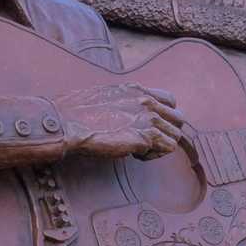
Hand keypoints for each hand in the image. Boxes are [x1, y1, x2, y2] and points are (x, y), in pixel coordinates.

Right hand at [61, 82, 190, 159]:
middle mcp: (147, 101)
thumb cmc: (76, 114)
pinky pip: (166, 148)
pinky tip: (136, 155)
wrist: (67, 123)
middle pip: (178, 119)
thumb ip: (123, 102)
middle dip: (166, 133)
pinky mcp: (145, 136)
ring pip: (175, 136)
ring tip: (139, 150)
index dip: (164, 116)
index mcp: (137, 90)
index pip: (170, 99)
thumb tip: (126, 115)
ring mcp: (148, 118)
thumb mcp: (105, 97)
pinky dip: (153, 155)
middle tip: (146, 142)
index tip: (149, 126)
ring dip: (159, 146)